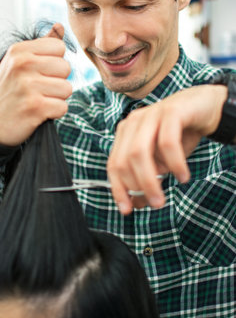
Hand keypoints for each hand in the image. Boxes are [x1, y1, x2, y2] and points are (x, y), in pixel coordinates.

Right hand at [0, 23, 71, 146]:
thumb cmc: (11, 91)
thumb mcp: (19, 63)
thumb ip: (42, 45)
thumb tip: (60, 26)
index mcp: (19, 51)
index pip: (59, 47)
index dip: (54, 62)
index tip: (39, 73)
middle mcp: (22, 65)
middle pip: (66, 67)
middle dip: (57, 81)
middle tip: (39, 90)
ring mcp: (27, 86)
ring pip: (67, 88)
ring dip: (57, 98)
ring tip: (39, 100)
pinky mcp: (34, 107)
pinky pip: (63, 107)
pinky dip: (55, 113)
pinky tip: (39, 112)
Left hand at [107, 84, 227, 214]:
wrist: (204, 106)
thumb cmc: (180, 134)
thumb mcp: (162, 161)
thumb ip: (148, 178)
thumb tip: (136, 203)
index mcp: (126, 132)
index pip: (114, 164)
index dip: (117, 189)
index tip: (126, 210)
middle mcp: (134, 122)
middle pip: (124, 160)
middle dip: (137, 187)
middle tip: (154, 204)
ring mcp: (150, 114)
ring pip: (139, 152)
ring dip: (150, 180)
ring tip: (163, 198)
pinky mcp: (170, 111)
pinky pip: (167, 142)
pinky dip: (174, 164)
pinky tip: (182, 176)